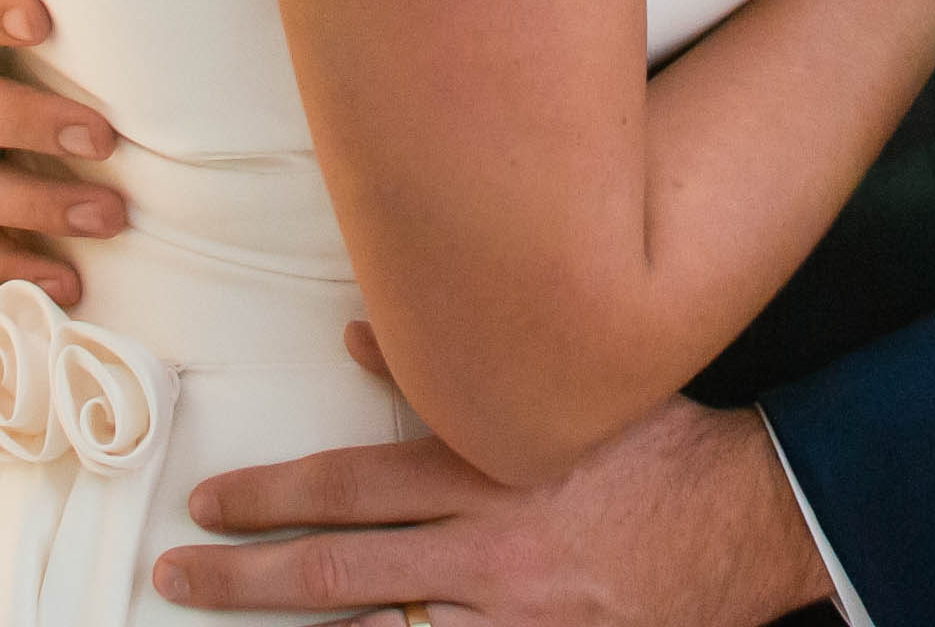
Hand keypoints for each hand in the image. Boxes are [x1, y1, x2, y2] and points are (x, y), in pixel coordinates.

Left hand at [155, 333, 827, 626]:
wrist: (752, 520)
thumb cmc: (655, 446)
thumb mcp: (563, 390)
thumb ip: (451, 368)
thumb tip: (355, 336)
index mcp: (487, 470)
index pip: (349, 485)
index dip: (270, 495)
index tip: (210, 503)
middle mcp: (488, 549)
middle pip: (340, 573)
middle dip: (249, 578)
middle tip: (181, 576)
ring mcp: (516, 618)